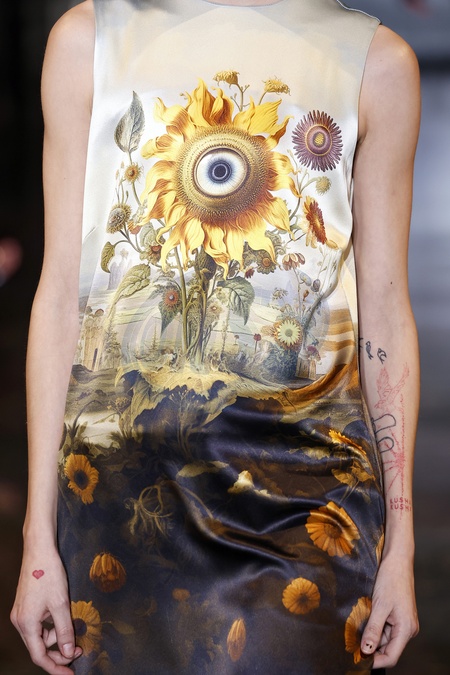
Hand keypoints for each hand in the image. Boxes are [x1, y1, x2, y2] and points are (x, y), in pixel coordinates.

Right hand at [10, 544, 81, 673]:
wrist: (39, 549)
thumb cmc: (49, 573)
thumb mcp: (61, 603)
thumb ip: (65, 630)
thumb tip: (70, 653)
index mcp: (26, 624)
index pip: (39, 656)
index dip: (56, 667)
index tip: (71, 673)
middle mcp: (20, 621)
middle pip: (39, 648)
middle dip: (59, 652)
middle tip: (79, 651)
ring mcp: (21, 613)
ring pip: (40, 636)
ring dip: (56, 637)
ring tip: (73, 627)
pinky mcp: (26, 606)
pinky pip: (39, 624)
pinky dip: (52, 625)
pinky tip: (63, 616)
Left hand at [361, 551, 418, 667]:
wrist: (397, 560)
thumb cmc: (391, 579)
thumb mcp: (379, 605)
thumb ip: (373, 629)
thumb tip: (366, 650)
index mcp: (406, 629)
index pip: (391, 656)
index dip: (375, 660)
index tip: (358, 659)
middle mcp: (407, 629)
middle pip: (388, 648)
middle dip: (371, 648)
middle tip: (352, 645)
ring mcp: (403, 622)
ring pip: (385, 638)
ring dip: (371, 636)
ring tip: (356, 630)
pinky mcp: (398, 615)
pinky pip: (385, 628)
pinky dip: (374, 627)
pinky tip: (364, 620)